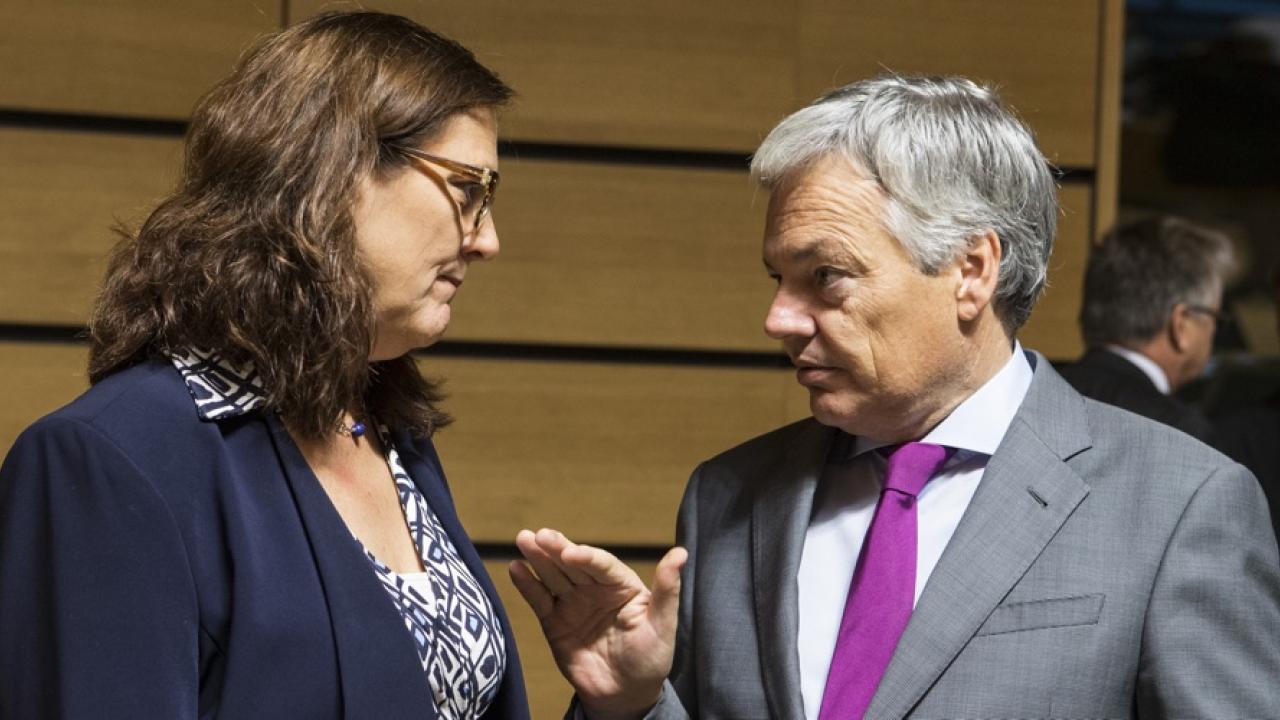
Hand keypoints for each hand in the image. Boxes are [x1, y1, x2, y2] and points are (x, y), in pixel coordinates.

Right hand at [510, 528, 687, 719]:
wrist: (624, 696)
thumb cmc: (650, 660)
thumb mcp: (663, 626)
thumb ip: (667, 590)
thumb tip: (680, 554)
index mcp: (622, 585)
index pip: (602, 565)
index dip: (587, 556)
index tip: (570, 553)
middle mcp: (596, 589)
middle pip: (573, 564)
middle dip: (556, 549)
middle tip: (538, 535)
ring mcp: (574, 604)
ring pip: (554, 576)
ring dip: (538, 558)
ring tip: (523, 538)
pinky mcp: (555, 622)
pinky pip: (539, 600)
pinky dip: (526, 585)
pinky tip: (516, 568)